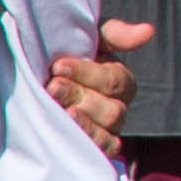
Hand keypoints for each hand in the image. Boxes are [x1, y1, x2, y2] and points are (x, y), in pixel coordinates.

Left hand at [49, 18, 143, 145]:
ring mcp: (108, 130)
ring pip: (108, 128)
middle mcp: (117, 107)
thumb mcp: (88, 41)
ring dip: (82, 119)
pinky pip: (104, 149)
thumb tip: (149, 31)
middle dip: (79, 94)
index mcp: (118, 80)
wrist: (32, 86)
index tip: (58, 65)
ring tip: (58, 108)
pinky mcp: (96, 149)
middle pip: (111, 107)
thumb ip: (115, 35)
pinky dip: (90, 139)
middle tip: (52, 86)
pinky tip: (69, 130)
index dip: (87, 73)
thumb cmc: (64, 59)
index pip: (114, 79)